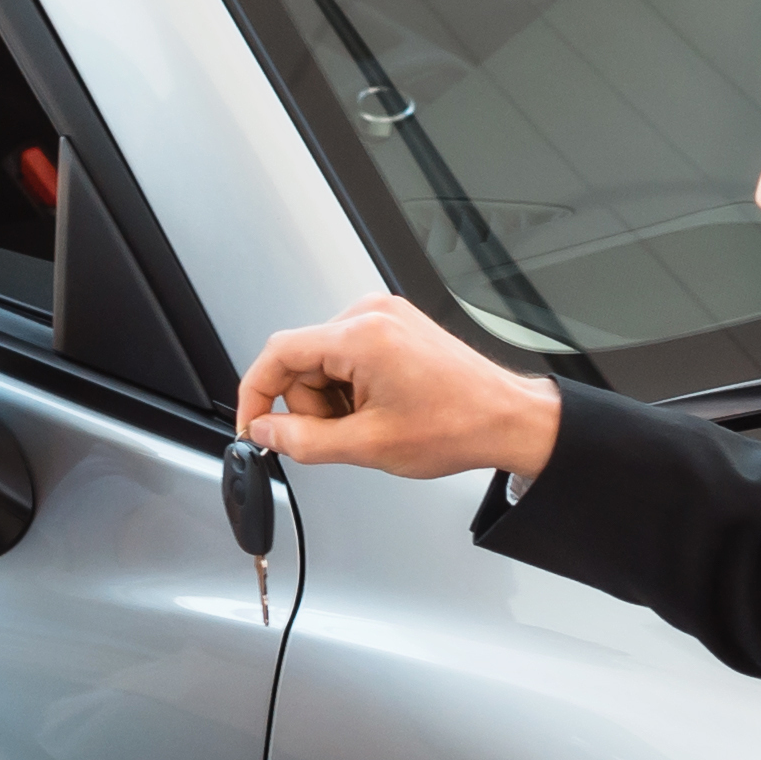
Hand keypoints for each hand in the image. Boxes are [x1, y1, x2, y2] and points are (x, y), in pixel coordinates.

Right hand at [236, 295, 559, 489]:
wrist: (507, 419)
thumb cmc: (458, 425)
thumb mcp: (368, 445)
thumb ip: (303, 441)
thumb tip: (266, 433)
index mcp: (362, 335)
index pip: (279, 353)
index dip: (257, 393)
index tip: (253, 423)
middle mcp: (370, 314)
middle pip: (302, 361)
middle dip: (313, 405)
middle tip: (346, 433)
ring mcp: (384, 316)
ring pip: (324, 362)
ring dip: (335, 400)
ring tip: (374, 421)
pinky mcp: (394, 325)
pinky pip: (348, 356)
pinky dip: (353, 388)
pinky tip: (383, 407)